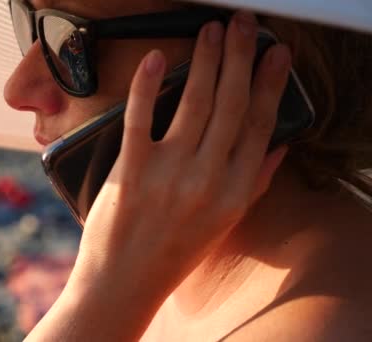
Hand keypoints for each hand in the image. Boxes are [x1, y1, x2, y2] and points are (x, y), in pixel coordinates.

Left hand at [71, 12, 291, 314]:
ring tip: (210, 31)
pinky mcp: (131, 172)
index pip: (260, 124)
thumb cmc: (174, 251)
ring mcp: (168, 174)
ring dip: (206, 60)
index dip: (270, 83)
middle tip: (241, 24)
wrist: (125, 280)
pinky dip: (148, 85)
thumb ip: (254, 183)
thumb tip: (280, 144)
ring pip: (195, 103)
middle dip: (240, 56)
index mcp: (234, 191)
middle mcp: (207, 179)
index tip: (275, 52)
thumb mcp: (225, 222)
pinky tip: (157, 58)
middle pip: (232, 104)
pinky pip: (141, 118)